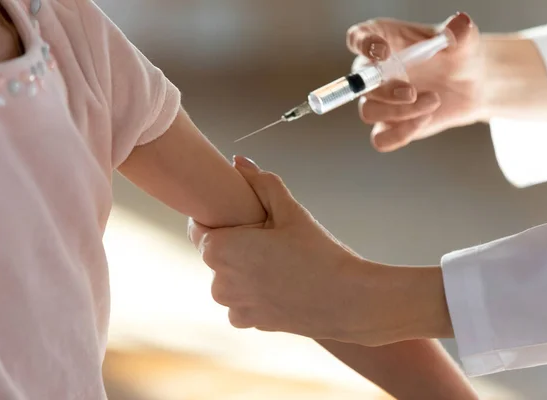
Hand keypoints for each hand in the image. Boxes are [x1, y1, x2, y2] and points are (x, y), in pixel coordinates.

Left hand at [188, 156, 451, 345]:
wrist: (347, 300)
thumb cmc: (317, 252)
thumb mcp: (290, 210)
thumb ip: (260, 182)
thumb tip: (238, 161)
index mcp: (220, 249)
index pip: (199, 227)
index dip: (218, 218)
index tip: (242, 218)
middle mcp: (217, 281)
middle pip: (214, 253)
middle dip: (233, 244)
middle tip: (267, 238)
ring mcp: (232, 305)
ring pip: (227, 278)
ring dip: (241, 270)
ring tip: (275, 262)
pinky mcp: (248, 322)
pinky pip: (239, 302)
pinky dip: (252, 293)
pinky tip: (279, 284)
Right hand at [347, 12, 481, 151]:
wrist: (470, 85)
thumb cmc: (458, 56)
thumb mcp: (463, 41)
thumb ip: (459, 32)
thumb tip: (460, 24)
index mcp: (383, 40)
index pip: (358, 38)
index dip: (362, 45)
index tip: (382, 52)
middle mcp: (374, 72)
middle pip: (360, 84)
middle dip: (385, 91)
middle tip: (413, 93)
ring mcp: (378, 101)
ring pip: (368, 112)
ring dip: (400, 112)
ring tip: (433, 101)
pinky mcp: (388, 126)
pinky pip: (380, 139)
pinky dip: (400, 134)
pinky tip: (424, 121)